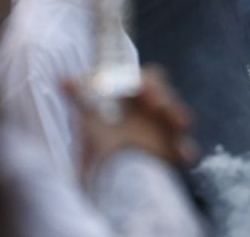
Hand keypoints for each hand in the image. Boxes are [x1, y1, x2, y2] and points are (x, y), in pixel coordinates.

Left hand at [70, 67, 196, 174]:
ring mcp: (168, 131)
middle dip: (167, 102)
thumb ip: (81, 96)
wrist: (109, 171)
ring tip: (180, 126)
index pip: (152, 80)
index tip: (142, 90)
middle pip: (169, 99)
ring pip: (181, 121)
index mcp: (140, 96)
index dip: (150, 83)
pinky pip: (187, 150)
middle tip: (159, 108)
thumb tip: (62, 80)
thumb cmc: (101, 134)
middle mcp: (157, 111)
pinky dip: (187, 151)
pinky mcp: (173, 152)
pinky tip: (182, 156)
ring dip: (179, 120)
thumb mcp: (90, 116)